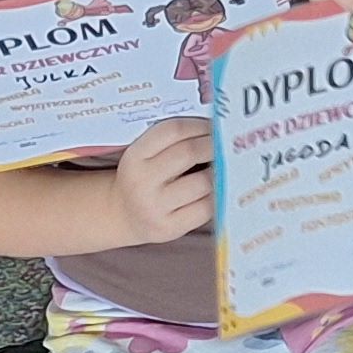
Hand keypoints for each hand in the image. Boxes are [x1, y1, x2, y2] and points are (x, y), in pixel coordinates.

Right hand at [108, 115, 216, 245]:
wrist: (123, 214)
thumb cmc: (144, 177)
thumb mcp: (145, 154)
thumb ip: (173, 140)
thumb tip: (218, 129)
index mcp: (135, 157)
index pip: (173, 130)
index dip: (200, 124)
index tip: (216, 125)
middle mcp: (141, 182)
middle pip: (188, 153)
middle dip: (215, 144)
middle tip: (229, 143)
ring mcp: (155, 207)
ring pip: (203, 182)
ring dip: (221, 170)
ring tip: (228, 165)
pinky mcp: (170, 228)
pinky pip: (206, 208)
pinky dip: (219, 194)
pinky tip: (221, 187)